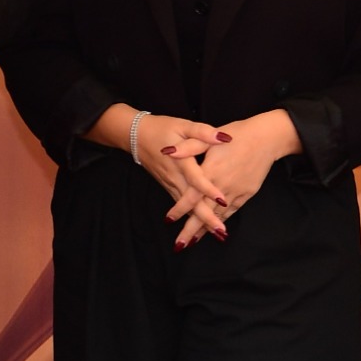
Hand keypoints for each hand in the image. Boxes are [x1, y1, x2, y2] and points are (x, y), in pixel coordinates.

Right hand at [89, 105, 230, 225]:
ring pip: (186, 207)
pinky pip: (181, 205)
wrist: (137, 136)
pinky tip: (200, 228)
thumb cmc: (163, 129)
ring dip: (199, 222)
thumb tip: (224, 137)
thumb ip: (203, 132)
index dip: (208, 189)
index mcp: (181, 160)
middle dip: (206, 218)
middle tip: (221, 232)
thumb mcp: (183, 125)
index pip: (196, 178)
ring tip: (215, 235)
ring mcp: (170, 184)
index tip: (223, 200)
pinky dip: (190, 217)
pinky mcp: (168, 187)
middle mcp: (175, 176)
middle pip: (191, 201)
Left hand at [167, 110, 302, 246]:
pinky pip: (231, 212)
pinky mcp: (246, 194)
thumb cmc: (237, 135)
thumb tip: (167, 151)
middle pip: (203, 212)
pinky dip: (222, 222)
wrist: (267, 139)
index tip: (168, 220)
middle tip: (179, 246)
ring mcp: (235, 192)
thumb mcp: (209, 137)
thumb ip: (188, 147)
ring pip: (217, 215)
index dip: (179, 209)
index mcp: (211, 171)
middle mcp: (222, 185)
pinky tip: (215, 231)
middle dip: (190, 230)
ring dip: (205, 230)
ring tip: (192, 243)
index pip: (191, 195)